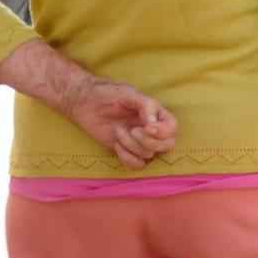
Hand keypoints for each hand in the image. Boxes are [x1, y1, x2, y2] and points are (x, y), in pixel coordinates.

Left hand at [62, 77, 177, 169]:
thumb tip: (153, 123)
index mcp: (154, 113)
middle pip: (167, 145)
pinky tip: (116, 144)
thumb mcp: (127, 93)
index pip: (172, 127)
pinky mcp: (127, 152)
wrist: (85, 103)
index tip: (148, 127)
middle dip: (149, 142)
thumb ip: (145, 105)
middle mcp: (151, 129)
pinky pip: (136, 165)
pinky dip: (126, 157)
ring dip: (131, 144)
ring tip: (117, 130)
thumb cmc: (107, 94)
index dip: (164, 131)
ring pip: (149, 155)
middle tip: (133, 130)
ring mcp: (139, 142)